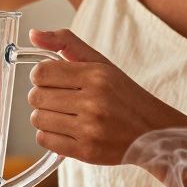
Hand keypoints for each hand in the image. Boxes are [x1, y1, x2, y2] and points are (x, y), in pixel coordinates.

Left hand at [27, 29, 186, 165]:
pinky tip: (66, 130)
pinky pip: (45, 141)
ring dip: (45, 117)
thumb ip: (66, 43)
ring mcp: (90, 129)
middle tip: (59, 99)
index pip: (41, 72)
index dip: (41, 76)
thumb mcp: (101, 63)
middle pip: (36, 97)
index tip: (52, 80)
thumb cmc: (123, 96)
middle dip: (42, 97)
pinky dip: (50, 136)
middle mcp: (93, 101)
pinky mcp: (86, 152)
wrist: (153, 132)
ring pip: (38, 119)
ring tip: (64, 116)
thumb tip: (33, 34)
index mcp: (96, 75)